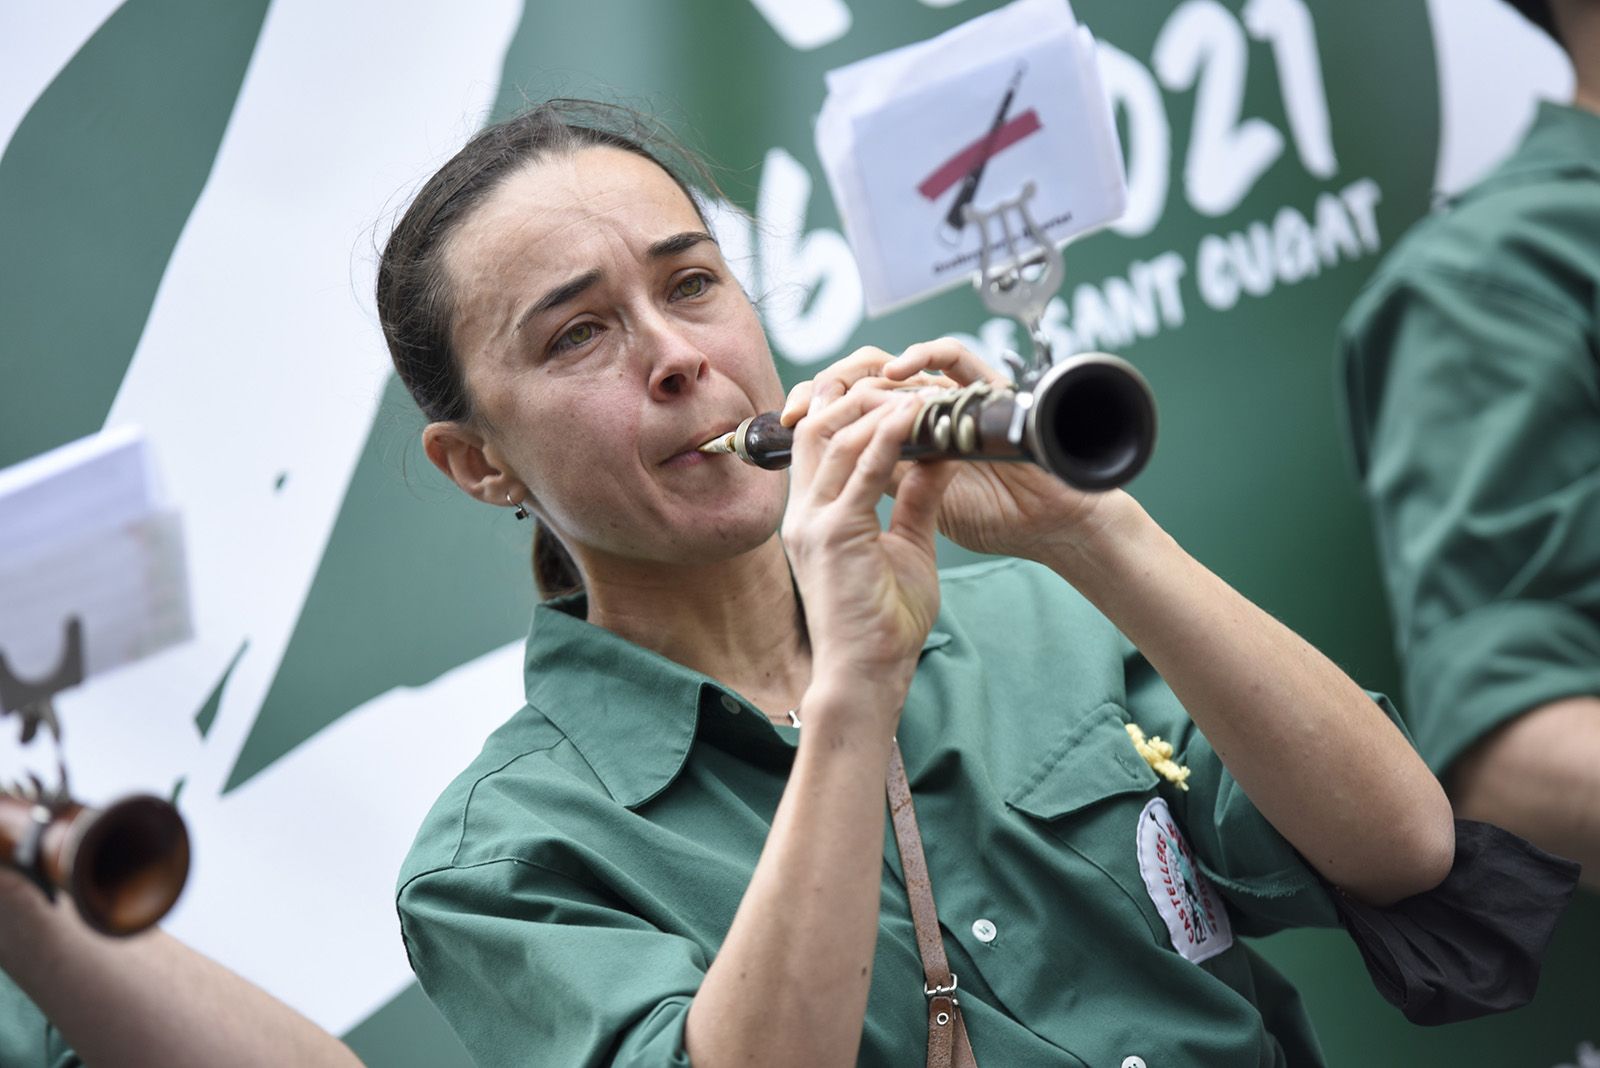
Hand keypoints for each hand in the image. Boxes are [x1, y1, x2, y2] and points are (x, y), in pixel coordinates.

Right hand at [781, 385, 955, 730]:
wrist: (868, 675)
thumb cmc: (883, 623)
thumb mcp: (907, 545)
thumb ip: (916, 497)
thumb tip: (939, 452)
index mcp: (814, 513)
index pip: (821, 438)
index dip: (850, 402)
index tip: (894, 385)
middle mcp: (803, 510)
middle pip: (819, 424)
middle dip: (855, 387)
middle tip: (900, 368)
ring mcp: (812, 520)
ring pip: (836, 436)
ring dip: (878, 405)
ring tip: (916, 386)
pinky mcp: (833, 533)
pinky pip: (862, 469)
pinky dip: (888, 436)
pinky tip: (914, 415)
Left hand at [785, 340, 1120, 562]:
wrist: (1049, 529)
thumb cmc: (996, 519)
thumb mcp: (921, 511)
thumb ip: (892, 486)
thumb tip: (843, 477)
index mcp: (910, 435)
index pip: (855, 405)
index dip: (818, 407)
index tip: (786, 423)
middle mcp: (930, 408)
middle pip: (870, 375)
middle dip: (829, 383)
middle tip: (800, 403)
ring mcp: (959, 394)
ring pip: (905, 361)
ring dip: (868, 369)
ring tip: (836, 388)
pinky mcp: (992, 389)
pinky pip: (957, 356)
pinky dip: (927, 356)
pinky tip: (898, 372)